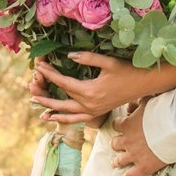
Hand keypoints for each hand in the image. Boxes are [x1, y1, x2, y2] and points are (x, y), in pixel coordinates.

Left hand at [29, 52, 175, 126]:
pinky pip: (78, 119)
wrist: (145, 84)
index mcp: (90, 91)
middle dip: (45, 95)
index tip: (39, 66)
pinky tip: (55, 118)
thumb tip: (68, 55)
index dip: (50, 74)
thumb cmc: (127, 71)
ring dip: (52, 110)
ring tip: (38, 107)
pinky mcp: (99, 112)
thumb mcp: (108, 61)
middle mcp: (90, 104)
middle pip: (61, 102)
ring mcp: (94, 111)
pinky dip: (65, 119)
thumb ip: (87, 58)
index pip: (63, 82)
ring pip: (68, 114)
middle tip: (30, 89)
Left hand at [108, 105, 170, 175]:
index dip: (119, 126)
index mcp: (127, 124)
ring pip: (118, 161)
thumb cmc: (164, 112)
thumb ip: (138, 103)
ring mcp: (134, 155)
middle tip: (119, 145)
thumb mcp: (148, 101)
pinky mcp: (143, 167)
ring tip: (116, 163)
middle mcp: (127, 140)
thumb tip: (131, 104)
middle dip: (117, 144)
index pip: (115, 125)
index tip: (123, 126)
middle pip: (114, 144)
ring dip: (117, 161)